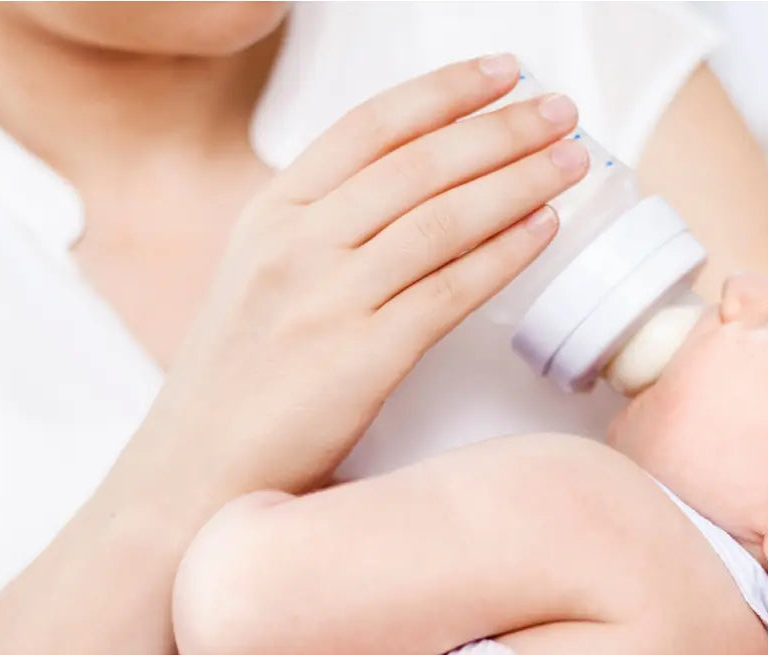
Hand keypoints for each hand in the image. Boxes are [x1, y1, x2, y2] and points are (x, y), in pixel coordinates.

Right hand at [148, 55, 586, 497]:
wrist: (196, 471)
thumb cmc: (238, 382)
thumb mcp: (260, 277)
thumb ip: (322, 229)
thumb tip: (410, 187)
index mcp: (271, 213)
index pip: (370, 126)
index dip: (444, 92)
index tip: (503, 72)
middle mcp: (297, 245)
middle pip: (419, 164)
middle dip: (502, 129)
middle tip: (562, 111)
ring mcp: (327, 300)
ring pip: (442, 219)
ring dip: (519, 181)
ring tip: (571, 161)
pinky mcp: (361, 360)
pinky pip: (450, 291)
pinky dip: (504, 253)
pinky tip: (543, 229)